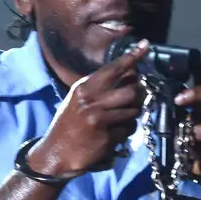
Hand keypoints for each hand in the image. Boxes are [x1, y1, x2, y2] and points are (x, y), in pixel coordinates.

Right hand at [29, 40, 150, 175]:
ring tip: (118, 120)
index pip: (113, 69)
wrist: (55, 153)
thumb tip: (127, 76)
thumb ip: (98, 89)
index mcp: (83, 88)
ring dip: (131, 116)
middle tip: (135, 100)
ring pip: (133, 111)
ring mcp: (98, 118)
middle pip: (132, 90)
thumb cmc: (68, 126)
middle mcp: (90, 100)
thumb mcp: (76, 101)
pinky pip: (128, 129)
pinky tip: (112, 135)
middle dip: (138, 96)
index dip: (131, 57)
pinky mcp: (106, 136)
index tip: (145, 46)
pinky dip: (125, 132)